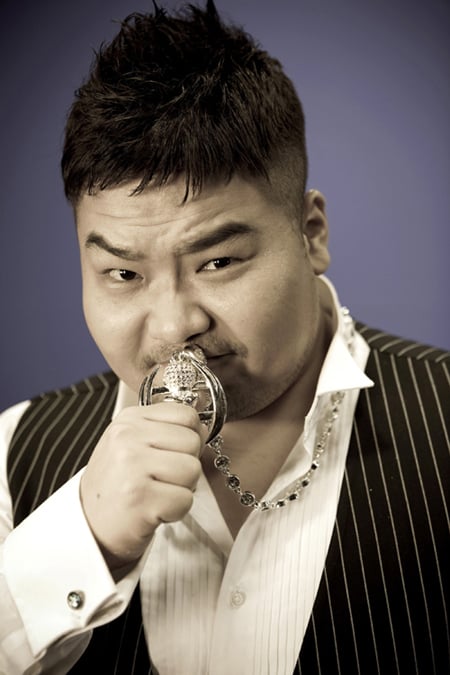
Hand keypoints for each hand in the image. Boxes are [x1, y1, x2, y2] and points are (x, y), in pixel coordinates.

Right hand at [80, 402, 204, 570]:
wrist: (90, 526)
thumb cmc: (119, 484)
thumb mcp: (133, 443)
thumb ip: (166, 429)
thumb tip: (203, 429)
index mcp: (129, 420)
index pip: (186, 415)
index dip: (189, 437)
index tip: (171, 454)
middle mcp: (127, 437)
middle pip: (193, 442)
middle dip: (185, 465)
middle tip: (160, 479)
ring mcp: (132, 466)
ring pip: (193, 470)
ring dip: (182, 489)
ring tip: (156, 493)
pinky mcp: (139, 498)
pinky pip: (185, 500)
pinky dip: (175, 511)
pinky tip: (153, 510)